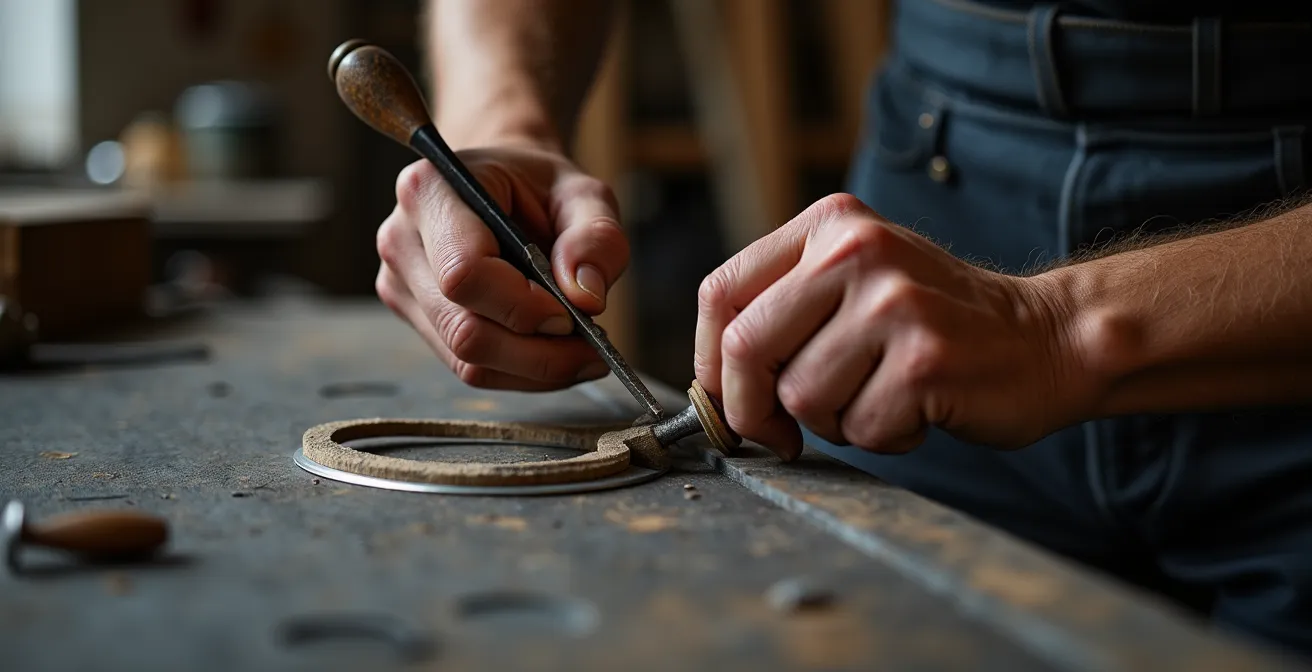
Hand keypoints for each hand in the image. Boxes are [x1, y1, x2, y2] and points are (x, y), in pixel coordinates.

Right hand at [375, 144, 627, 389]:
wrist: (503, 186)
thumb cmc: (539, 185)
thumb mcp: (583, 193)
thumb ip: (596, 237)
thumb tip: (586, 297)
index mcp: (431, 190)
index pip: (465, 272)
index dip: (523, 306)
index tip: (572, 312)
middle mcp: (403, 239)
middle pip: (464, 330)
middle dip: (537, 352)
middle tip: (592, 346)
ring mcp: (402, 284)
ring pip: (467, 360)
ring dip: (534, 369)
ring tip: (582, 351)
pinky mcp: (415, 317)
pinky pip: (469, 367)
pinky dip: (521, 372)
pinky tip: (554, 352)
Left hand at [694, 194, 1083, 460]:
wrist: (1048, 338)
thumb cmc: (938, 323)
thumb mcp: (857, 281)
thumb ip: (787, 308)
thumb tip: (711, 382)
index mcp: (830, 225)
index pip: (721, 292)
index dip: (709, 360)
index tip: (727, 396)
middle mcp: (857, 251)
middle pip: (745, 348)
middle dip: (750, 409)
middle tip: (778, 433)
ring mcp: (892, 304)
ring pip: (801, 397)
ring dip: (833, 421)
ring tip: (879, 397)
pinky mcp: (924, 359)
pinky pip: (859, 428)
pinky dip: (882, 438)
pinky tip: (916, 411)